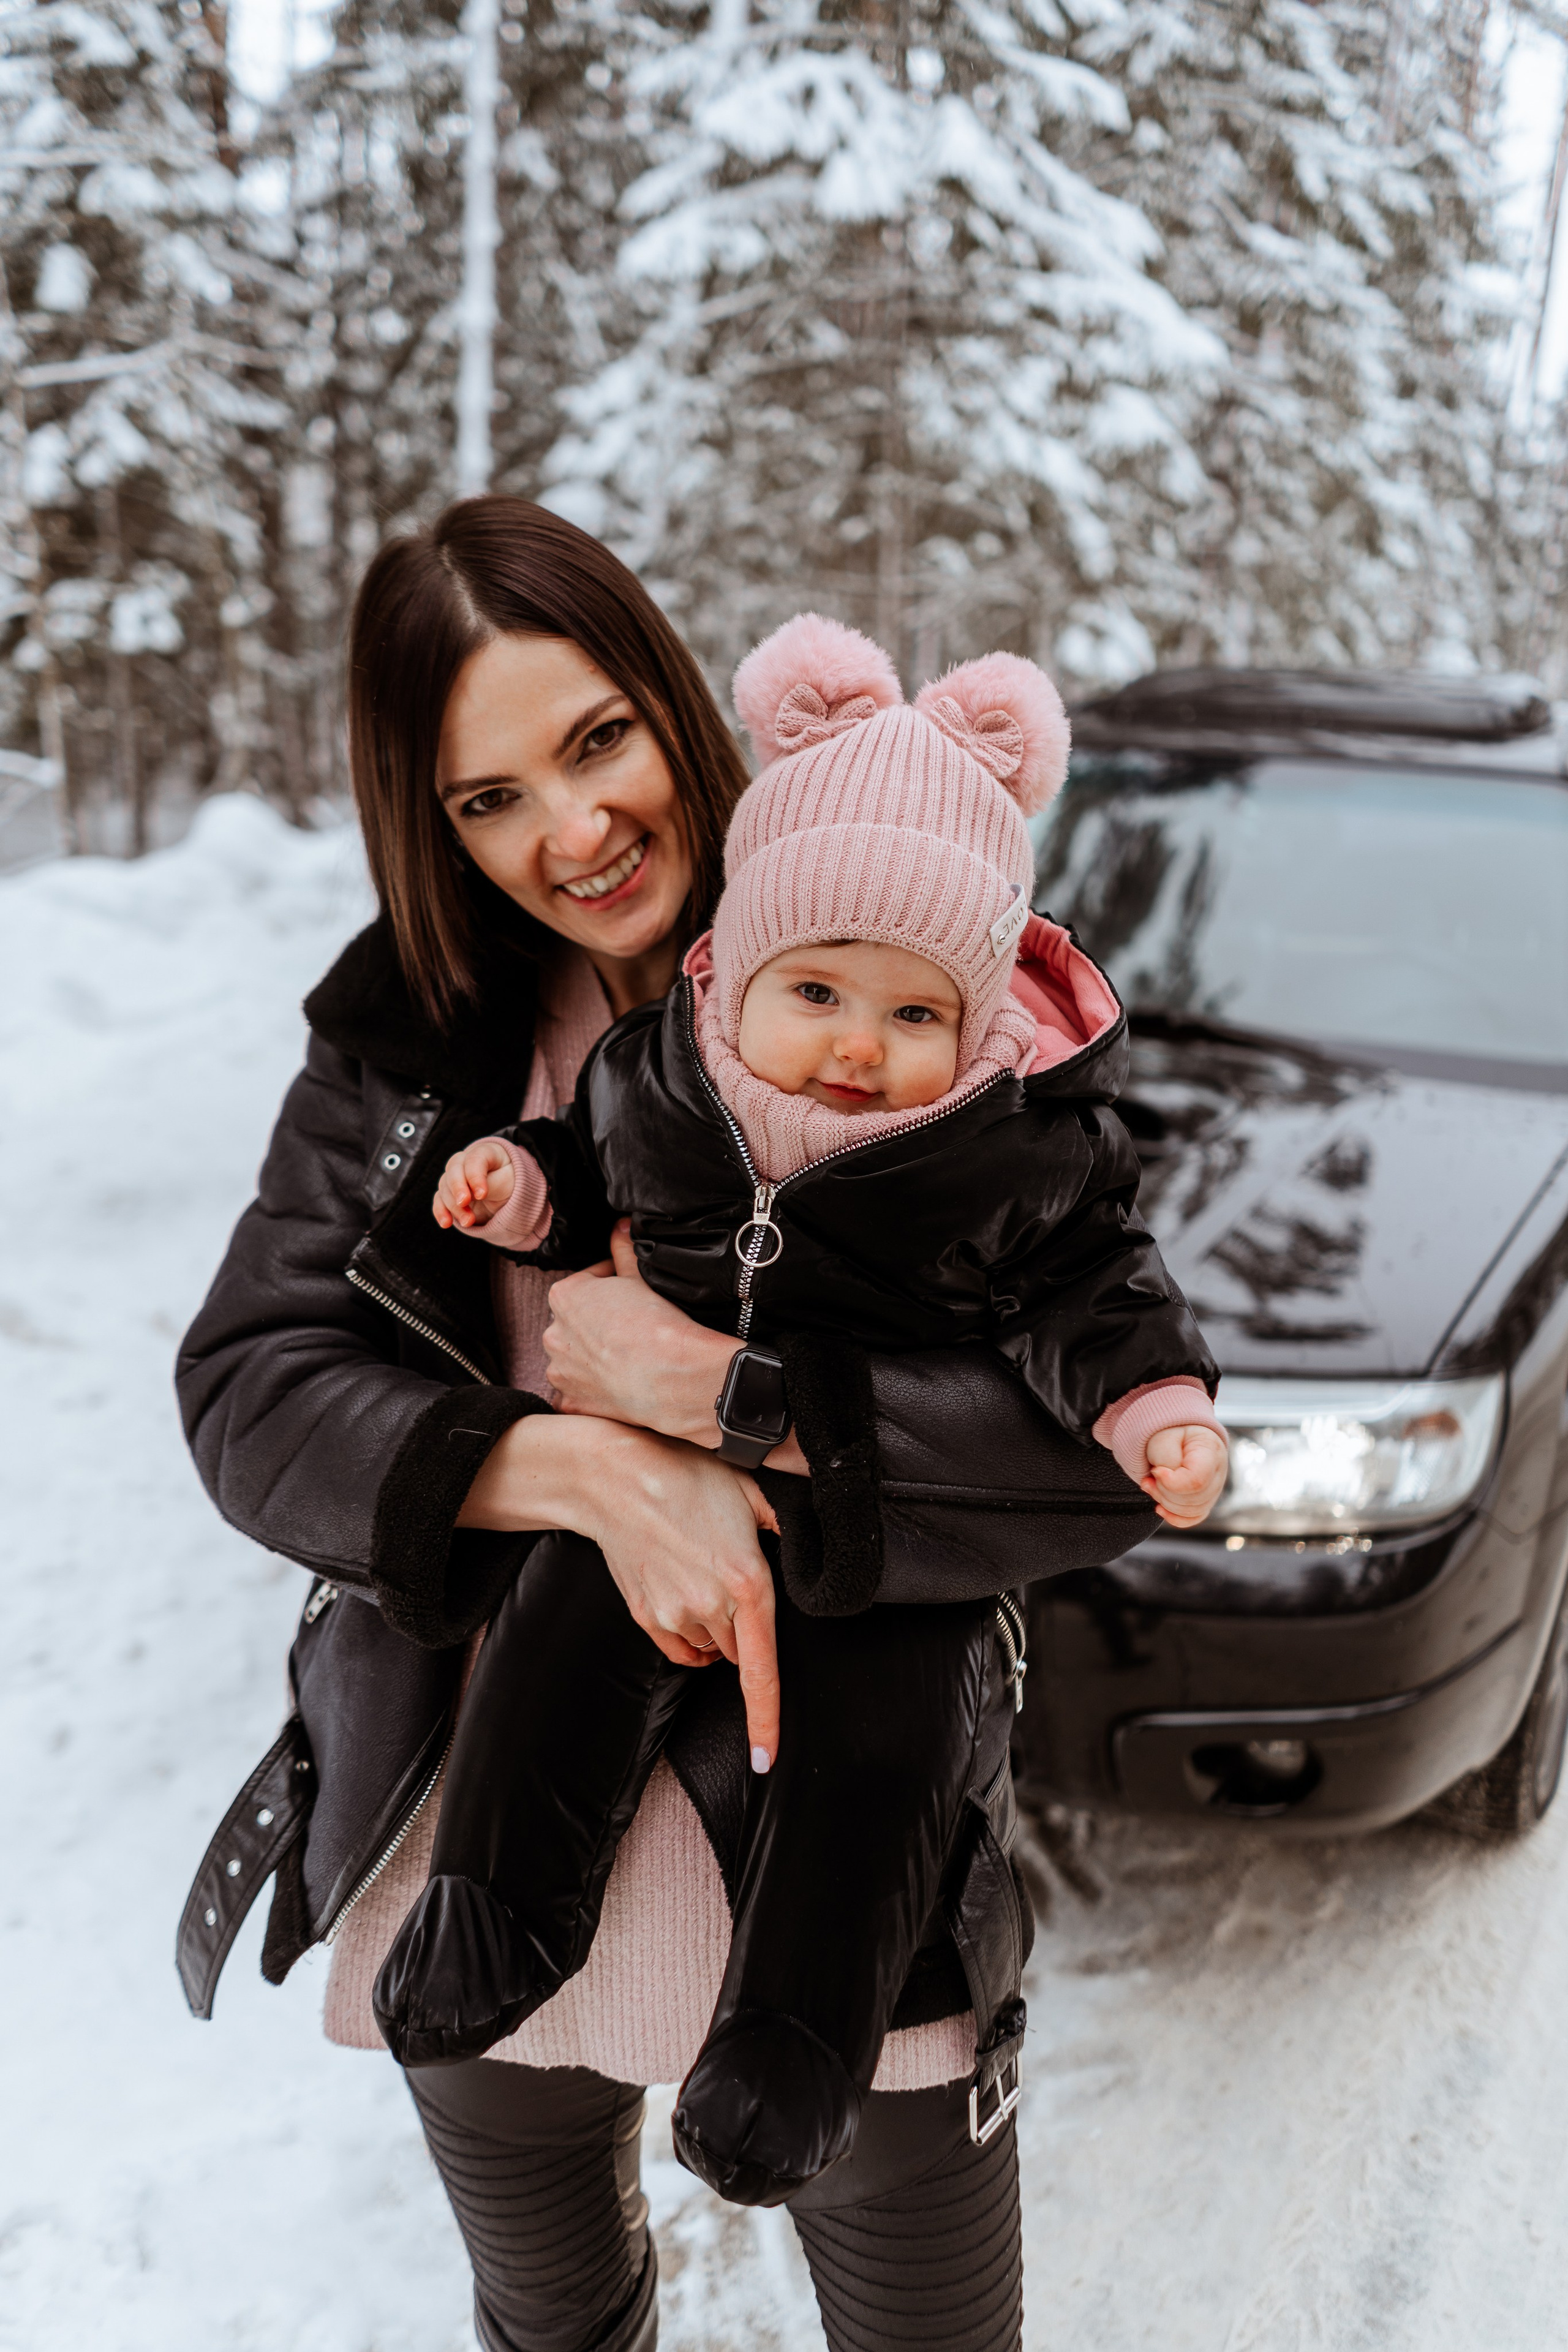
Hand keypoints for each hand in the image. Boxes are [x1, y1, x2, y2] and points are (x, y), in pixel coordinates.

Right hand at [433, 1140, 514, 1230]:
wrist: (511, 1198)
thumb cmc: (513, 1185)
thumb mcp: (509, 1183)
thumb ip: (490, 1185)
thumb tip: (469, 1196)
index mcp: (485, 1153)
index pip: (475, 1159)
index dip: (475, 1176)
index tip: (482, 1194)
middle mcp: (466, 1162)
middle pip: (454, 1170)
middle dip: (457, 1187)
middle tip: (464, 1202)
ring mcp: (456, 1178)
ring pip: (446, 1188)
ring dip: (454, 1206)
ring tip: (468, 1221)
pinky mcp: (450, 1195)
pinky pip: (440, 1201)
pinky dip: (441, 1212)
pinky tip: (446, 1223)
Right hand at [457, 1414, 782, 1766]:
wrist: (616, 1476)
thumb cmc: (688, 1476)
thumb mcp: (753, 1492)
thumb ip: (789, 1526)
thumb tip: (817, 1546)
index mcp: (748, 1582)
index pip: (762, 1671)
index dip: (766, 1721)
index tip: (764, 1759)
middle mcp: (711, 1607)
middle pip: (740, 1651)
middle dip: (745, 1629)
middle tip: (731, 1577)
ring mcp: (673, 1615)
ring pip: (711, 1647)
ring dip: (716, 1626)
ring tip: (702, 1570)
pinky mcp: (645, 1616)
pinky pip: (679, 1649)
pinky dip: (690, 1636)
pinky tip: (686, 1598)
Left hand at [544, 1223, 807, 1474]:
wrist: (673, 1377)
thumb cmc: (658, 1325)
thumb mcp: (640, 1278)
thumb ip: (623, 1250)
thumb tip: (621, 1225)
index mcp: (564, 1297)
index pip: (587, 1282)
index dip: (612, 1284)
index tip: (632, 1292)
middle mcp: (553, 1334)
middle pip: (575, 1322)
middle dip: (597, 1322)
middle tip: (631, 1325)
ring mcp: (559, 1371)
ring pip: (572, 1358)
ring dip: (591, 1355)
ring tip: (625, 1356)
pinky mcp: (571, 1402)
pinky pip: (576, 1393)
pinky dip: (591, 1390)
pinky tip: (616, 1385)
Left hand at [1142, 1424, 1229, 1527]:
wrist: (1176, 1432)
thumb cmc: (1169, 1431)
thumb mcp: (1163, 1436)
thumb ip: (1166, 1457)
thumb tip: (1165, 1480)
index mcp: (1211, 1450)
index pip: (1197, 1481)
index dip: (1171, 1483)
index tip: (1155, 1470)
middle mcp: (1218, 1472)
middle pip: (1193, 1498)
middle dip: (1163, 1491)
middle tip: (1149, 1476)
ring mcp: (1214, 1488)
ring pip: (1191, 1511)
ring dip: (1164, 1502)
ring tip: (1150, 1483)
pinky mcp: (1205, 1500)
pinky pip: (1193, 1518)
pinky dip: (1174, 1517)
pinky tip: (1159, 1507)